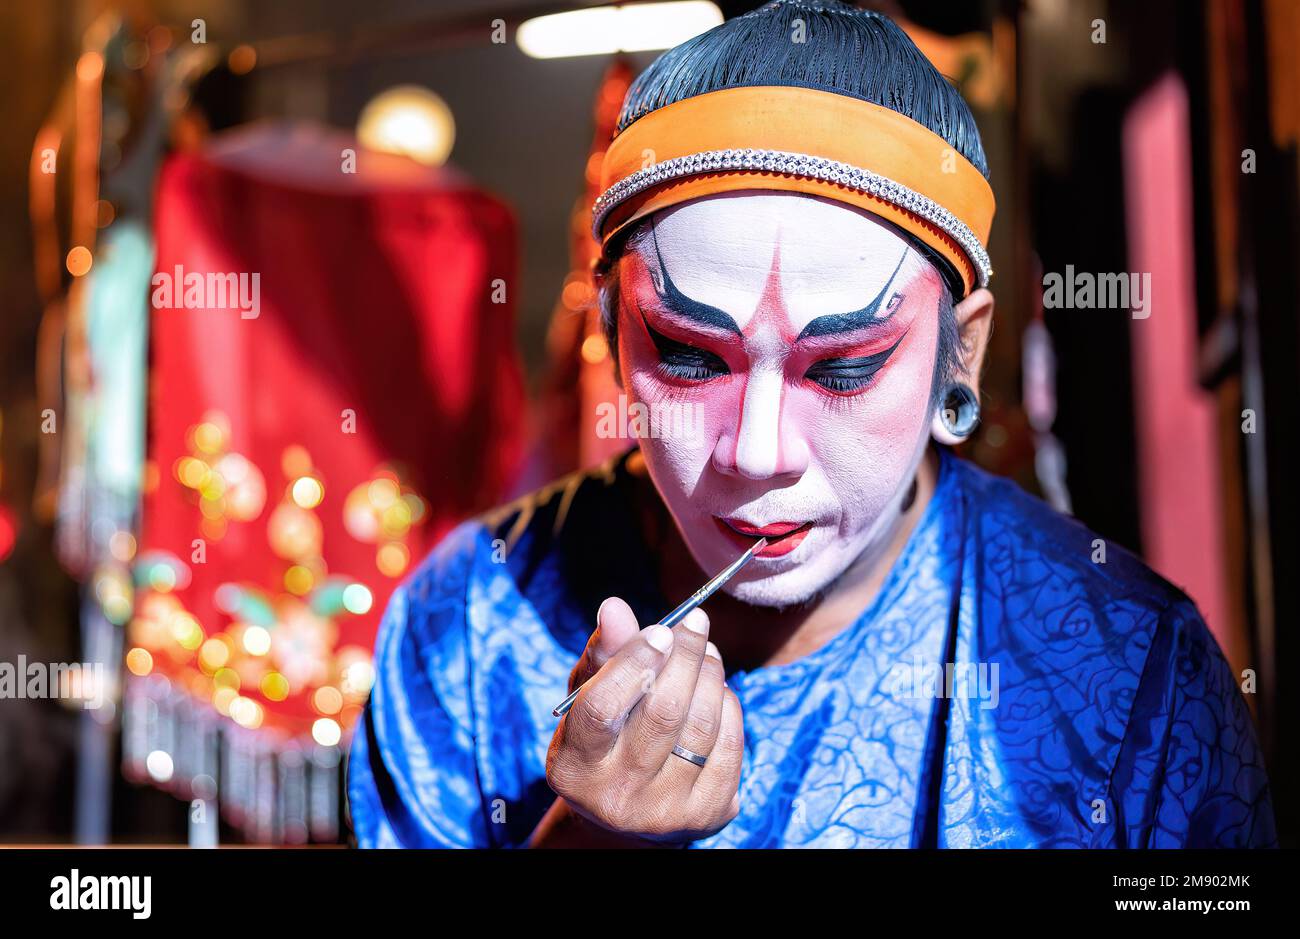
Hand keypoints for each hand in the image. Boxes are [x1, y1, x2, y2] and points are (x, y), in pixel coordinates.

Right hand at [538, 597, 742, 845]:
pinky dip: (727, 706)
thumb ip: (603, 653)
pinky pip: (731, 745)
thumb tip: (615, 607)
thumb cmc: (605, 738)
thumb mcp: (590, 698)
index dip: (635, 662)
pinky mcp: (709, 815)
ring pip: (702, 726)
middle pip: (663, 713)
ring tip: (707, 650)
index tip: (661, 629)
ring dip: (710, 676)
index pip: (602, 708)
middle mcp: (617, 798)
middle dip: (685, 657)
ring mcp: (666, 812)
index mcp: (575, 768)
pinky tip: (717, 689)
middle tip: (695, 622)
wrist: (630, 815)